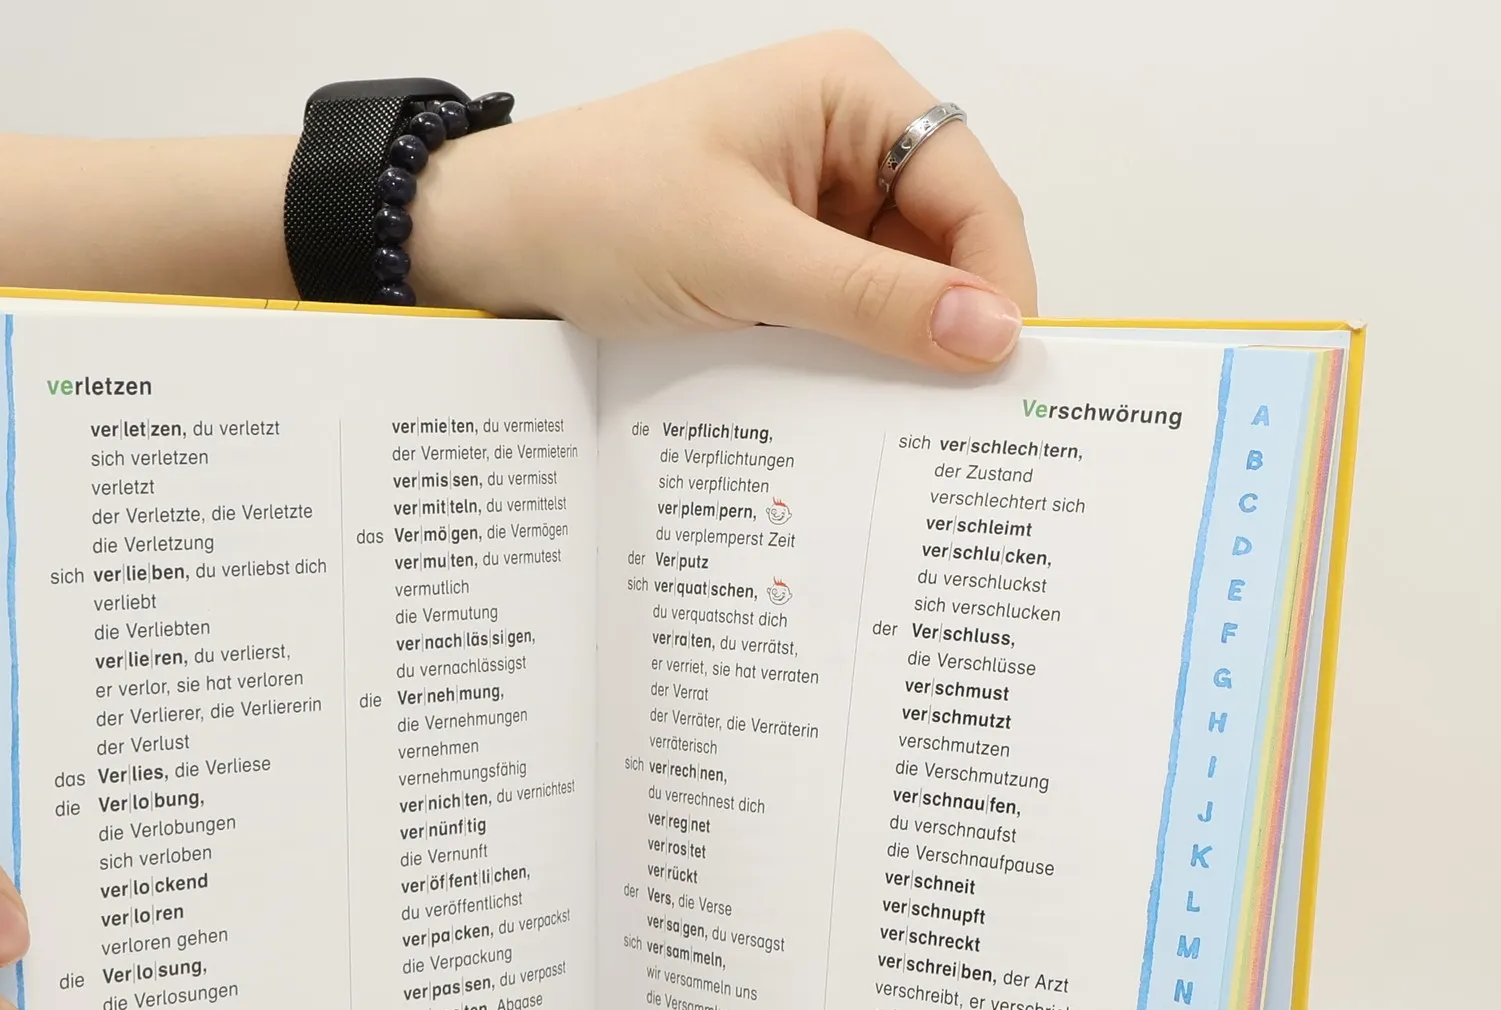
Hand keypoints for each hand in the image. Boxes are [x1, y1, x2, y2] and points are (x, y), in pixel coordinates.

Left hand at [418, 32, 1036, 369]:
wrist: (495, 242)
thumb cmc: (598, 207)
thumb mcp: (744, 258)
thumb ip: (872, 299)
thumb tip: (989, 335)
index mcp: (853, 94)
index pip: (972, 194)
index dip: (1000, 284)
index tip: (1005, 376)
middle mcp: (845, 142)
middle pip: (946, 245)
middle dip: (953, 325)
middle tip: (964, 421)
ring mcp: (813, 206)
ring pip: (898, 292)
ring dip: (897, 352)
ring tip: (901, 425)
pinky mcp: (780, 263)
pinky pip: (845, 318)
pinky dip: (850, 361)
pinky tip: (847, 406)